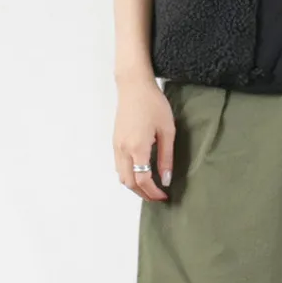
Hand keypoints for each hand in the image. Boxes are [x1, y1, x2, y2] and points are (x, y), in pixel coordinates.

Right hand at [113, 76, 175, 201]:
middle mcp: (123, 150)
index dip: (154, 192)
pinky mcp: (115, 141)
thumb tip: (167, 179)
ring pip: (121, 176)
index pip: (143, 180)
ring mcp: (116, 146)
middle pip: (129, 183)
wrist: (134, 86)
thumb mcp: (167, 129)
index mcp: (137, 147)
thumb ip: (166, 157)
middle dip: (143, 193)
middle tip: (158, 196)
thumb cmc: (153, 104)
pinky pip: (119, 166)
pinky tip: (141, 172)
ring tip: (150, 186)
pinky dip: (128, 175)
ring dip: (134, 185)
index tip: (165, 196)